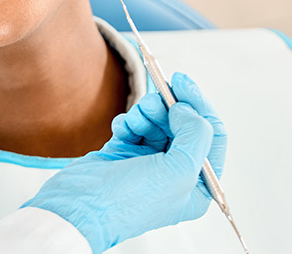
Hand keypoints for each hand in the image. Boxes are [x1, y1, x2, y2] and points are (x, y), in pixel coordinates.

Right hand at [23, 72, 227, 252]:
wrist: (80, 207)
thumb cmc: (130, 201)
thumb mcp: (178, 170)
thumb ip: (196, 134)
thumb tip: (188, 108)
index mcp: (197, 186)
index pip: (212, 137)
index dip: (199, 107)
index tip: (182, 84)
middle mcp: (176, 174)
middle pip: (182, 125)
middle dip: (168, 109)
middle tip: (153, 103)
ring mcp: (149, 163)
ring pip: (158, 121)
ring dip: (147, 114)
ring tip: (135, 121)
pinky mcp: (125, 153)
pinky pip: (135, 125)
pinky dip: (129, 122)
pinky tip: (122, 129)